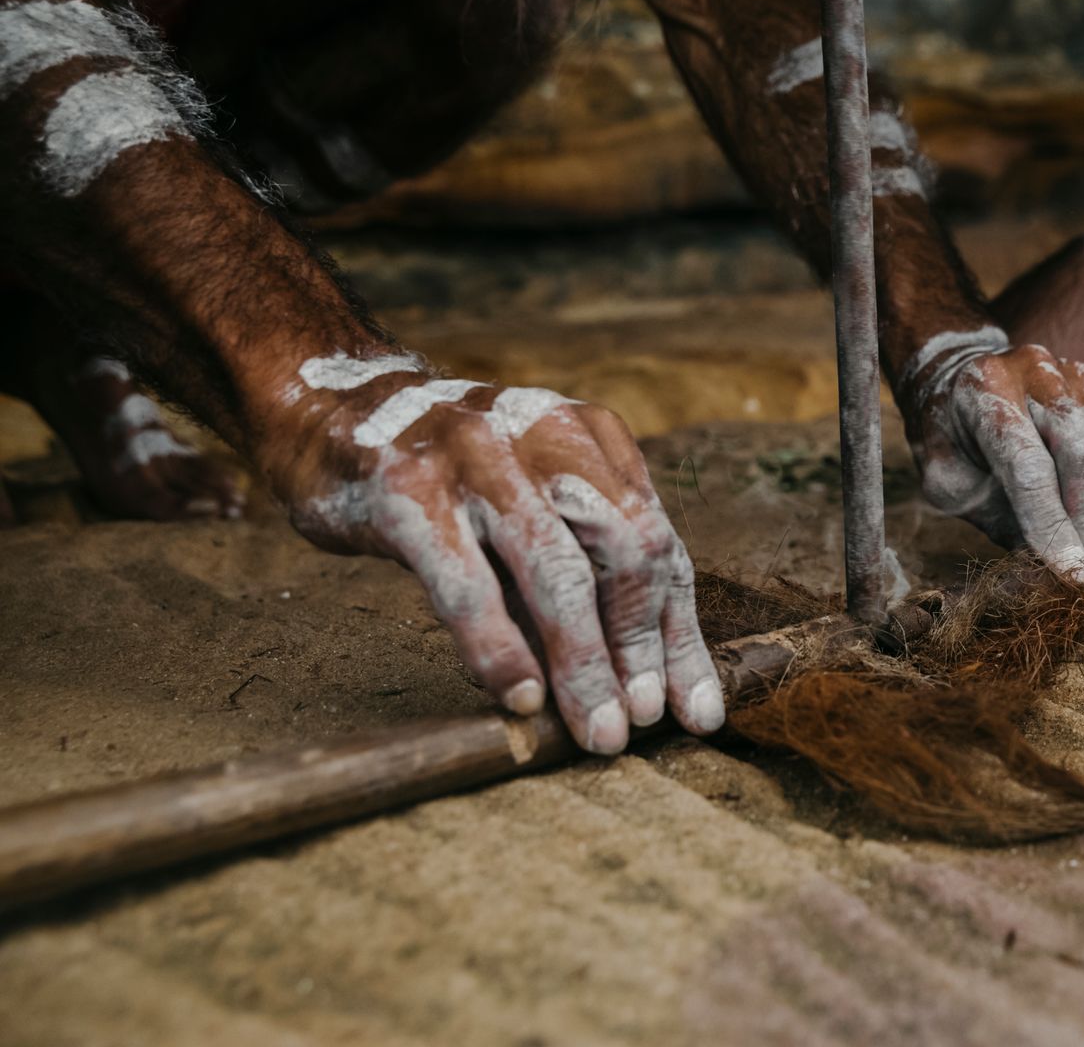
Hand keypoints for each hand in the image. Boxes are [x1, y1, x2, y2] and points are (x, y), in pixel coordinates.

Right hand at [264, 356, 722, 753]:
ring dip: (585, 662)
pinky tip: (520, 696)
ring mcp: (479, 461)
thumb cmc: (450, 478)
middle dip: (641, 649)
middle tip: (641, 723)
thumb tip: (636, 678)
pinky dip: (500, 649)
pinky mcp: (410, 494)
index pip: (657, 544)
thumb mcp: (533, 498)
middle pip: (625, 553)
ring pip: (558, 572)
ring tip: (596, 730)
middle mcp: (545, 438)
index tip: (694, 707)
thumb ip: (581, 567)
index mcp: (590, 437)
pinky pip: (468, 586)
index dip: (679, 633)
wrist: (331, 411)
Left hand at [902, 327, 1083, 586]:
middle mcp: (1037, 375)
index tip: (1076, 575)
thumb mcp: (948, 481)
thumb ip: (993, 515)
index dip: (1054, 523)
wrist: (957, 376)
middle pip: (1082, 453)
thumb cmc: (948, 440)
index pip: (1028, 464)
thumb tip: (1053, 566)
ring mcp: (1075, 380)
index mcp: (986, 391)